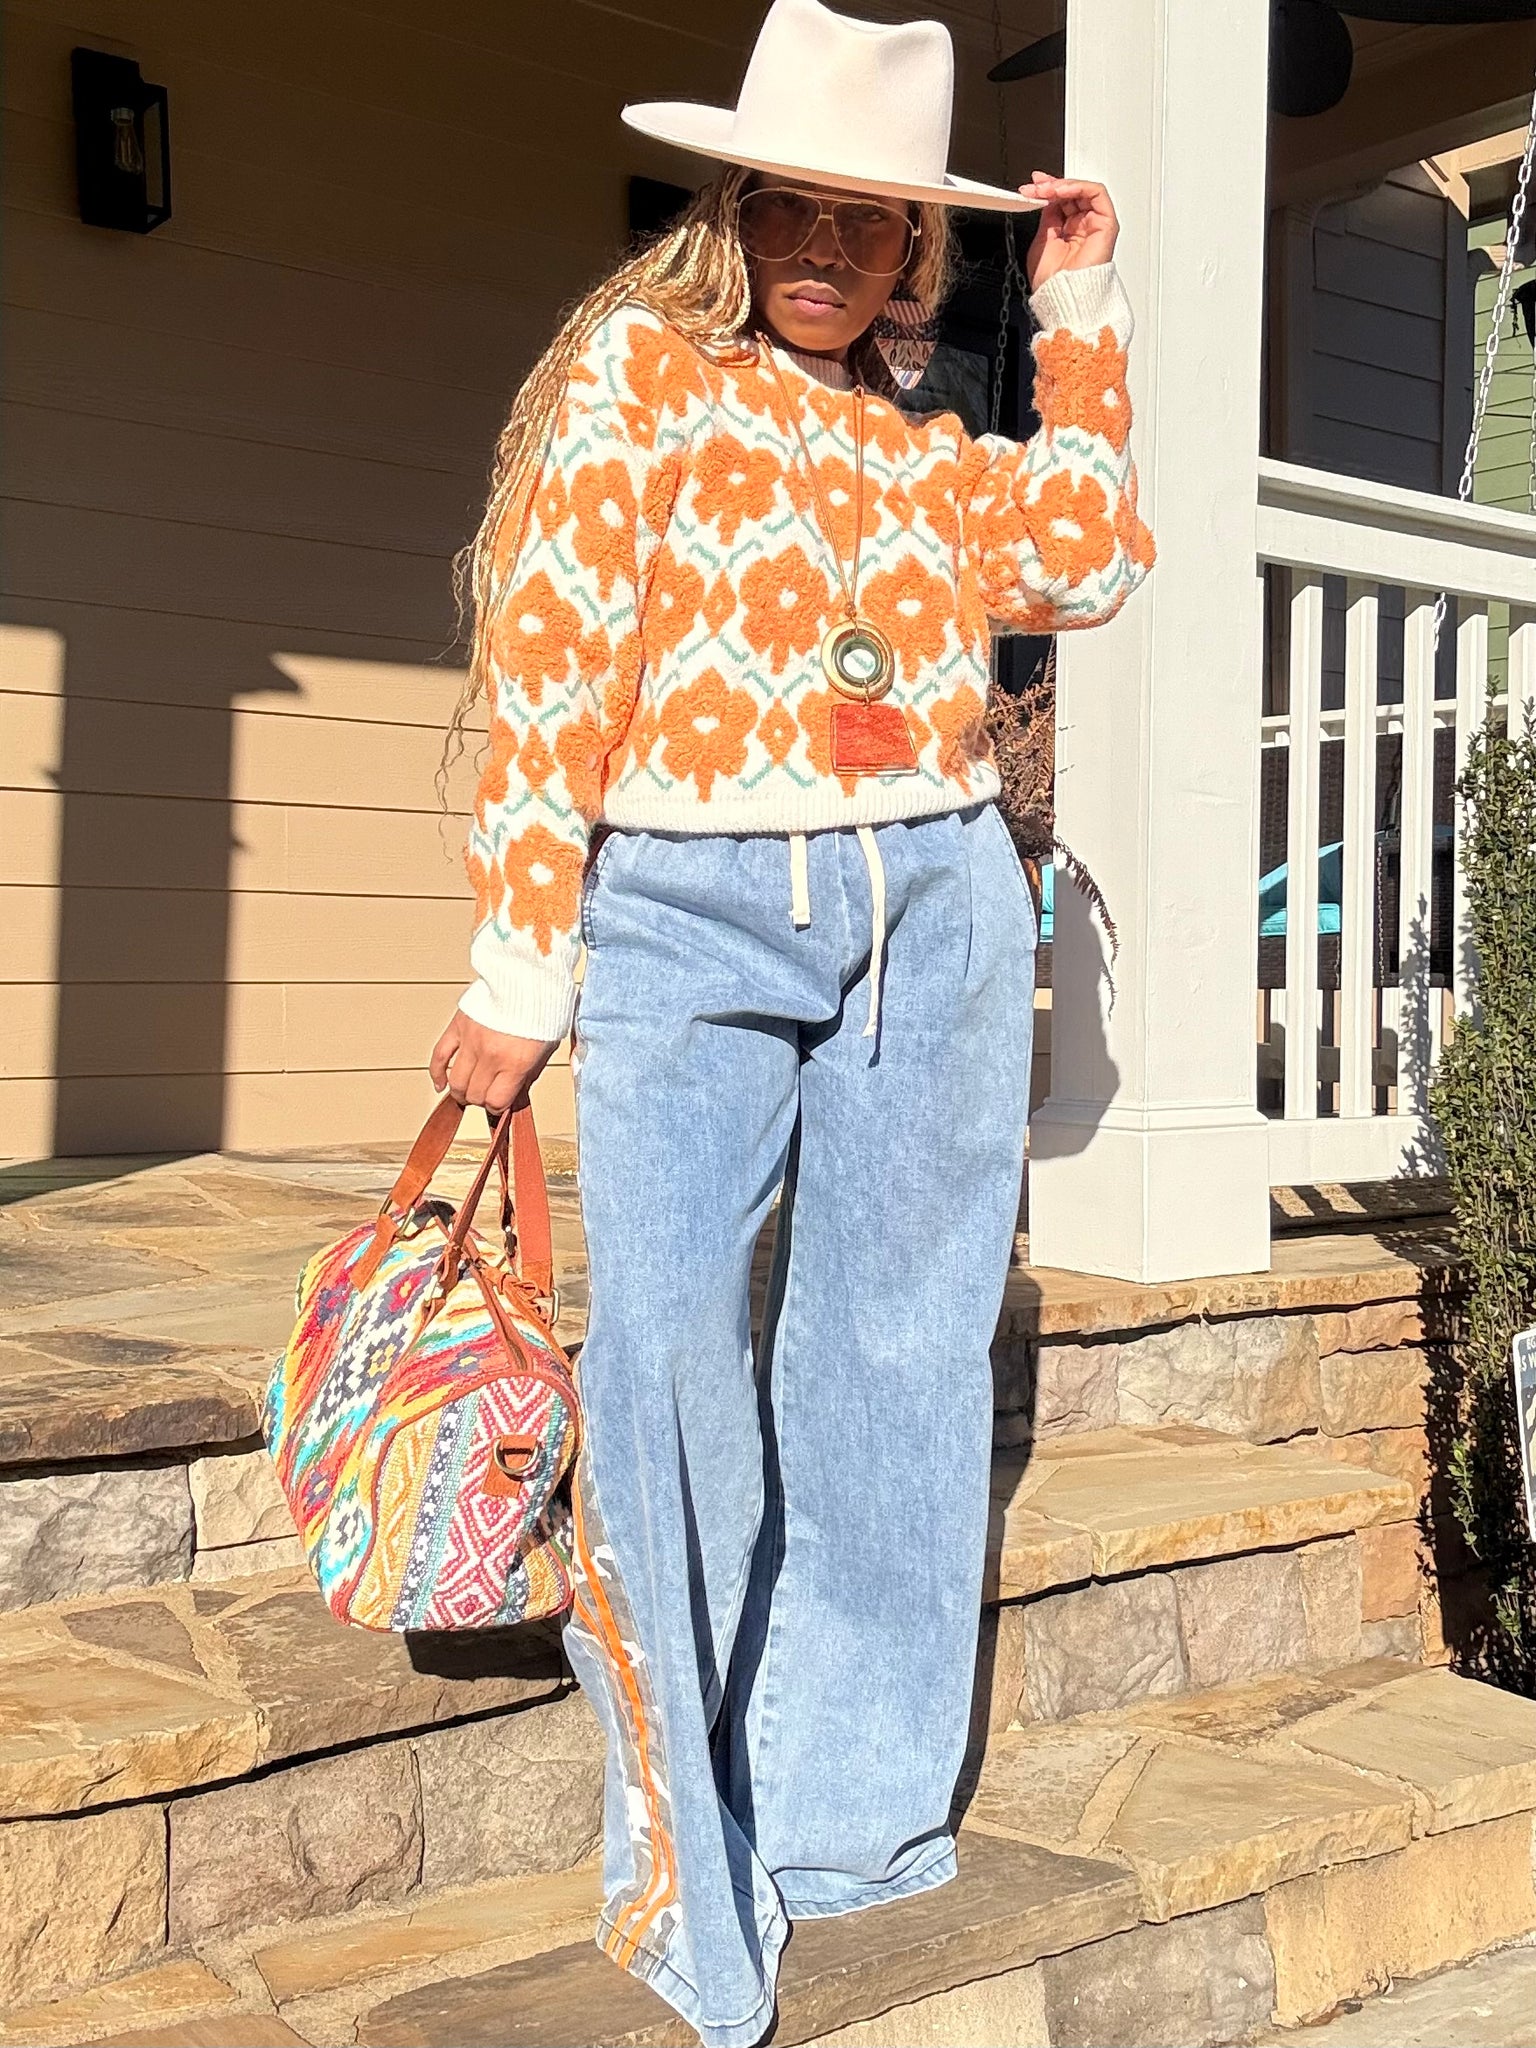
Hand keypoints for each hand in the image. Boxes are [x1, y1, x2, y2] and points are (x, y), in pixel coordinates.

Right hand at [429, 1012, 557, 1115]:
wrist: (530, 974)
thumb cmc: (543, 1008)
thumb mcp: (546, 1049)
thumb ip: (529, 1075)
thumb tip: (515, 1095)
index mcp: (515, 1062)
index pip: (496, 1101)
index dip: (498, 1106)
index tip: (501, 1103)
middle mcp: (491, 1055)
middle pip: (474, 1095)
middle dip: (481, 1100)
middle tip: (487, 1095)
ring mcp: (471, 1041)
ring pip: (455, 1082)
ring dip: (461, 1092)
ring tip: (468, 1091)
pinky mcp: (458, 1026)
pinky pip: (439, 1056)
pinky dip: (436, 1074)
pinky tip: (441, 1085)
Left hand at [1017, 174, 1118, 288]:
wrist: (1061, 297)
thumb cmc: (1052, 282)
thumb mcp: (1042, 239)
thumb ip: (1047, 215)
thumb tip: (1045, 194)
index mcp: (1069, 231)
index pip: (1063, 201)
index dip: (1048, 189)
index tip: (1032, 186)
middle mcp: (1084, 226)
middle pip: (1072, 193)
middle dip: (1052, 186)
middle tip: (1035, 187)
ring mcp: (1095, 224)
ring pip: (1084, 190)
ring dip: (1063, 185)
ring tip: (1046, 190)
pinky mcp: (1106, 224)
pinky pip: (1097, 194)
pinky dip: (1078, 187)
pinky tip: (1061, 191)